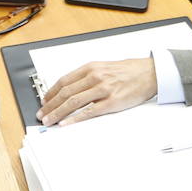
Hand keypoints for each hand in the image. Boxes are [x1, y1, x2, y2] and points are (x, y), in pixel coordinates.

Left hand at [37, 58, 156, 125]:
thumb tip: (70, 88)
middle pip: (65, 92)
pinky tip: (66, 123)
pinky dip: (75, 118)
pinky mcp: (111, 102)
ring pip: (73, 102)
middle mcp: (95, 77)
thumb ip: (88, 76)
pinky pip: (89, 112)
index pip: (64, 81)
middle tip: (41, 114)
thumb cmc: (128, 71)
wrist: (149, 73)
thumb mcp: (104, 67)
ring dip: (58, 113)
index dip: (51, 92)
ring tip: (49, 120)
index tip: (44, 101)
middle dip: (50, 105)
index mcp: (91, 67)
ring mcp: (103, 89)